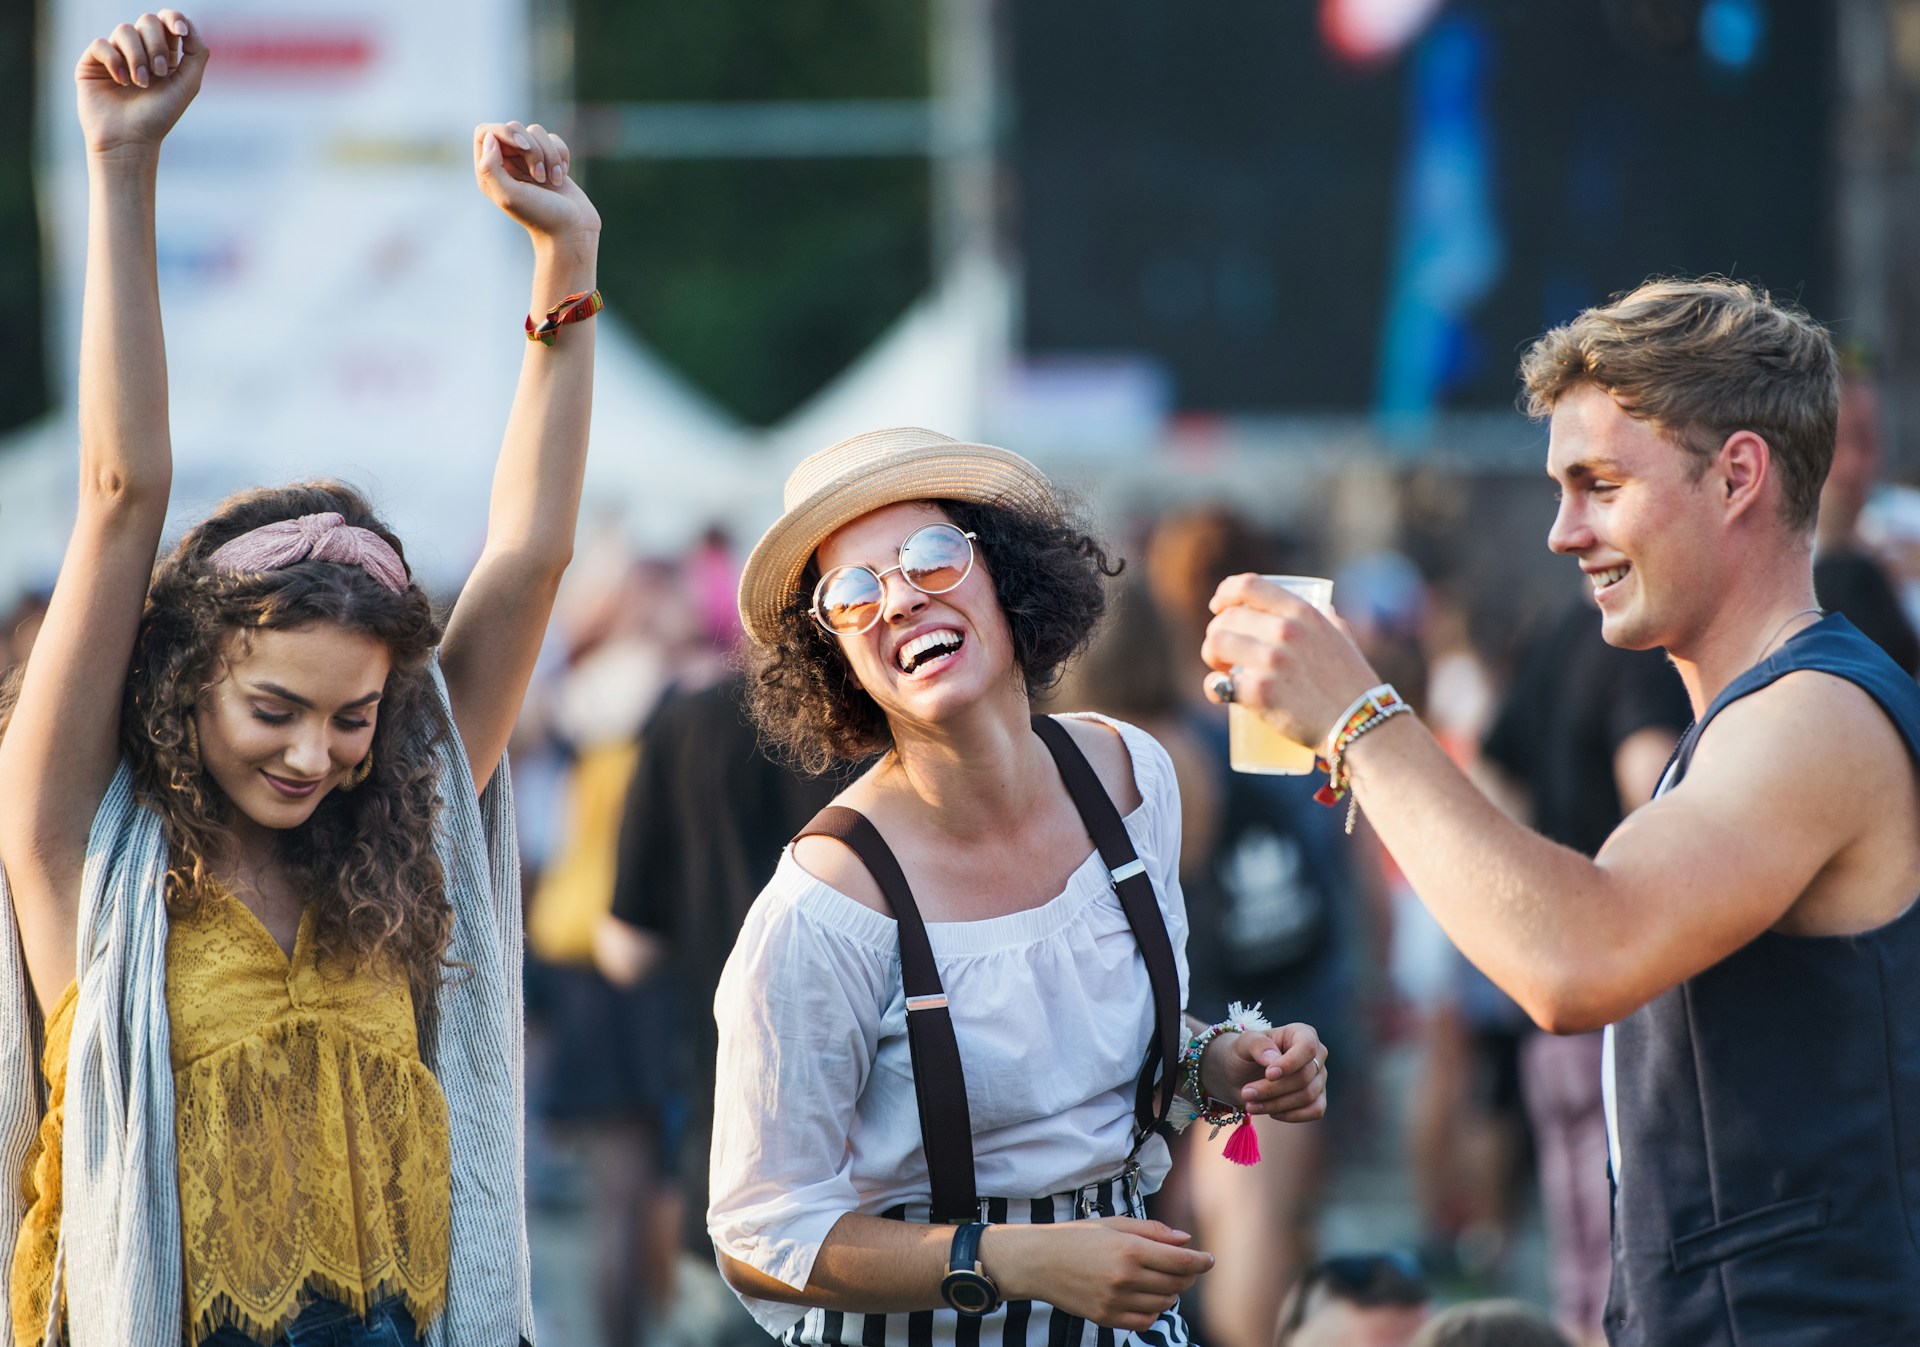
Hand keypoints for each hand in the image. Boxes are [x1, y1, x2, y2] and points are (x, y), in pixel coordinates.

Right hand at [76, 10, 207, 155]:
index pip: (167, 20)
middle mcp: (140, 50)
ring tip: (141, 83)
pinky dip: (115, 61)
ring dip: (138, 57)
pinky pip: (102, 44)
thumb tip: (187, 24)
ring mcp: (115, 54)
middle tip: (160, 72)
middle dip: (157, 45)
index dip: (173, 18)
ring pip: (125, 30)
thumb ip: (197, 53)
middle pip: (148, 21)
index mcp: (165, 53)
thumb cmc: (160, 115)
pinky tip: (122, 81)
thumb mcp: (188, 85)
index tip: (180, 31)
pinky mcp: (93, 61)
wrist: (130, 139)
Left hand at [474, 121, 601, 248]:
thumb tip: (490, 137)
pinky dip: (562, 156)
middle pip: (514, 128)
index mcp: (490, 171)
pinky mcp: (550, 160)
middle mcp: (507, 163)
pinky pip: (554, 140)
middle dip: (533, 148)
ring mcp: (529, 160)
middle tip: (539, 176)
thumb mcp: (509, 195)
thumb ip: (491, 168)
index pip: (486, 132)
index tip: (523, 147)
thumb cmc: (540, 216)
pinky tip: (561, 178)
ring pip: (537, 132)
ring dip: (550, 155)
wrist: (572, 230)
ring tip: (552, 181)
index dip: (504, 132)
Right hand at [981, 1218, 1211, 1331]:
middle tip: (1182, 1268)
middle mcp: (1125, 1278)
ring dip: (1169, 1293)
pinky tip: (1144, 1297)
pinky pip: (1144, 1322)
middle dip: (1186, 1276)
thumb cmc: (1077, 1237)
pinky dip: (1152, 1312)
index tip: (1208, 1260)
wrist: (1039, 1262)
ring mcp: (1116, 1301)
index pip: (1180, 1261)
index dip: (1200, 1262)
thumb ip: (1152, 1231)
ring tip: (1158, 1280)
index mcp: (1129, 1249)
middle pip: (1176, 1285)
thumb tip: (1185, 1240)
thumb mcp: (1114, 1224)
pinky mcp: (1106, 1318)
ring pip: (1163, 1304)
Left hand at [1201, 1021, 1327, 1121]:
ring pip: (1308, 1096)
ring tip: (1250, 1105)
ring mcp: (1319, 1077)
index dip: (1290, 1063)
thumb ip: (1258, 1045)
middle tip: (1246, 1094)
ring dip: (1277, 1104)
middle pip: (1304, 1076)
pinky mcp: (1318, 1098)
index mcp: (1302, 1033)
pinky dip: (1293, 1115)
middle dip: (1273, 1089)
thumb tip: (1273, 1059)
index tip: (1268, 1075)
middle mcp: (1317, 1055)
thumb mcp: (1244, 1043)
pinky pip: (1315, 1111)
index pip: (1307, 1047)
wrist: (1241, 1074)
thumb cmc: (1245, 1052)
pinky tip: (1271, 1113)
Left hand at [1202, 573, 1381, 752]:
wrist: (1359, 725)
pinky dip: (1214, 689)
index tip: (1218, 606)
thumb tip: (1326, 608)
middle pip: (1226, 618)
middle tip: (1224, 652)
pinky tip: (1220, 692)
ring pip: (1215, 644)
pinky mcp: (1258, 692)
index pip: (1249, 586)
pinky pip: (1218, 684)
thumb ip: (1331, 621)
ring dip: (1211, 656)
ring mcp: (1270, 661)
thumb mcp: (1344, 640)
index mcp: (1302, 613)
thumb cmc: (1352, 685)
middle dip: (1217, 633)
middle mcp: (1285, 631)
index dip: (1226, 593)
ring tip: (1223, 668)